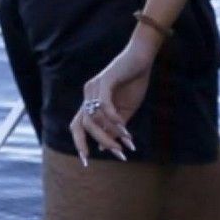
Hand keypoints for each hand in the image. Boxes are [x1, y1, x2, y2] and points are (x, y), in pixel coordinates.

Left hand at [69, 42, 151, 165]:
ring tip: (126, 142)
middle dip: (97, 141)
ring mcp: (94, 87)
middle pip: (83, 124)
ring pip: (94, 117)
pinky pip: (104, 104)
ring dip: (110, 132)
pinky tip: (124, 126)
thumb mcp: (124, 111)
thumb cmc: (134, 82)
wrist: (142, 58)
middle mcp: (88, 94)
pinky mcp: (105, 80)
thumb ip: (113, 128)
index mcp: (91, 101)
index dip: (79, 143)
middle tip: (115, 153)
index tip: (85, 161)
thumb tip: (102, 148)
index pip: (77, 125)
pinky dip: (112, 117)